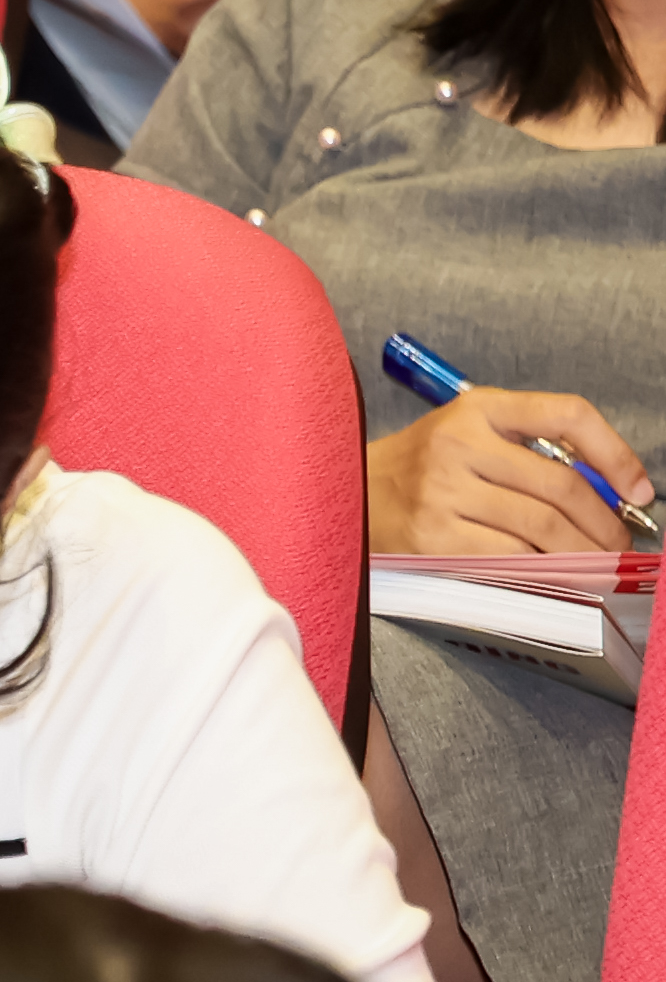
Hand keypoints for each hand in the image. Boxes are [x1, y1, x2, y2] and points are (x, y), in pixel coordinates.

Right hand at [371, 389, 655, 559]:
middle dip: (606, 522)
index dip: (615, 452)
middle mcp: (459, 442)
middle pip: (562, 484)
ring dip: (584, 552)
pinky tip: (553, 572)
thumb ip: (530, 451)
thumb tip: (608, 494)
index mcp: (477, 408)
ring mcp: (442, 490)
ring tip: (596, 563)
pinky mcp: (432, 535)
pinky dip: (544, 569)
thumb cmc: (421, 469)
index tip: (639, 490)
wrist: (345, 495)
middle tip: (621, 544)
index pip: (567, 414)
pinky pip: (510, 557)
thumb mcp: (469, 436)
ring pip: (543, 526)